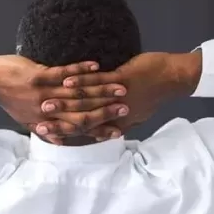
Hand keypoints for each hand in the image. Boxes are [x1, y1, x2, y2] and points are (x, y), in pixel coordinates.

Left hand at [0, 55, 129, 142]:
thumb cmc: (8, 99)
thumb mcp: (25, 120)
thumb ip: (45, 130)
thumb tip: (61, 142)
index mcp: (46, 122)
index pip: (78, 129)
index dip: (99, 130)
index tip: (119, 130)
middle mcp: (46, 110)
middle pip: (82, 112)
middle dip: (106, 109)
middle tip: (127, 106)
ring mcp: (42, 93)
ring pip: (76, 93)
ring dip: (100, 89)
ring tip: (119, 85)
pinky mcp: (37, 76)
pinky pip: (63, 73)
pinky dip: (81, 70)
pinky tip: (96, 65)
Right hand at [51, 52, 201, 133]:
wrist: (175, 79)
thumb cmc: (154, 94)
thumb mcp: (137, 115)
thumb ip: (120, 123)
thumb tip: (107, 130)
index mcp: (118, 123)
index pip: (87, 130)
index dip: (66, 133)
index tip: (46, 133)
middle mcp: (117, 114)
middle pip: (83, 119)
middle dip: (59, 121)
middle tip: (38, 122)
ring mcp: (119, 97)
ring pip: (87, 101)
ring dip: (65, 102)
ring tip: (45, 102)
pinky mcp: (123, 80)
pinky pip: (99, 82)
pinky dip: (82, 81)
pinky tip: (66, 81)